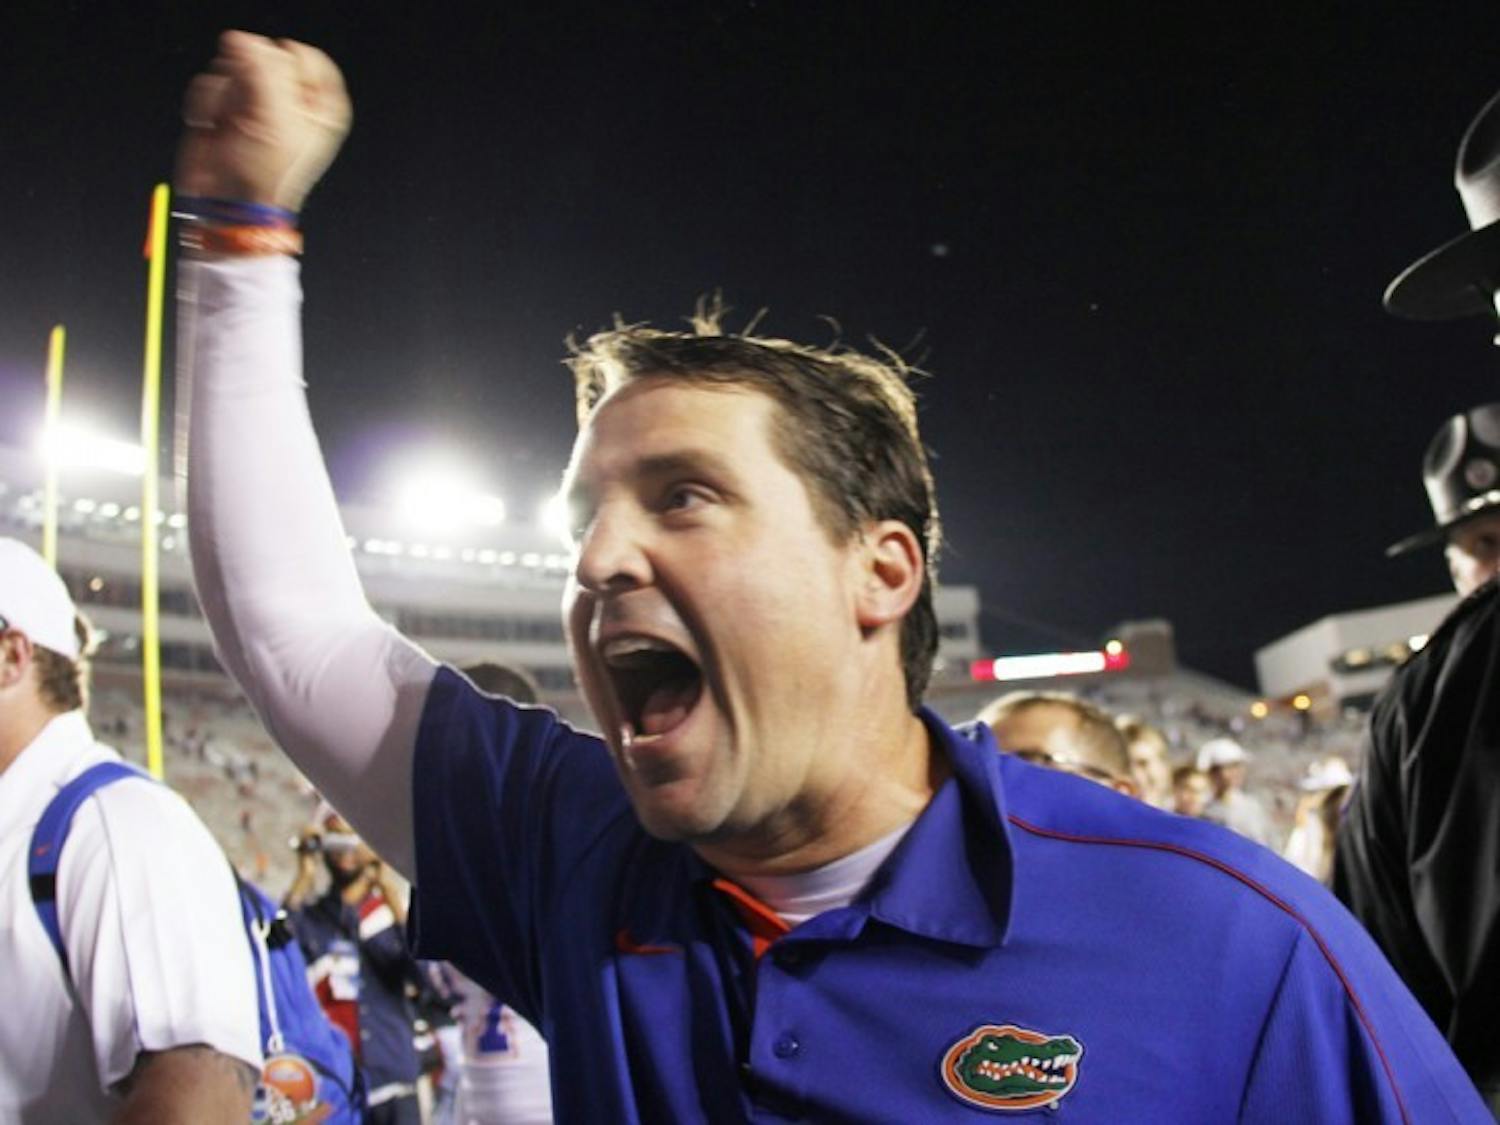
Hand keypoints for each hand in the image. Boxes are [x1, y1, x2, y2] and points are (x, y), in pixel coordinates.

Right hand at [175, 30, 350, 211]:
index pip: (302, 56)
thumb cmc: (263, 174)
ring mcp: (256, 100)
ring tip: (233, 129)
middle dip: (248, 86)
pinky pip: (210, 83)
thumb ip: (263, 68)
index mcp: (319, 105)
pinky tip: (216, 129)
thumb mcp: (276, 118)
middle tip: (251, 120)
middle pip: (262, 57)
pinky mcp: (227, 104)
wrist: (227, 202)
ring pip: (232, 67)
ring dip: (226, 98)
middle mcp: (289, 99)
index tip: (275, 99)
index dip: (280, 74)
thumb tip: (241, 40)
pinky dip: (208, 105)